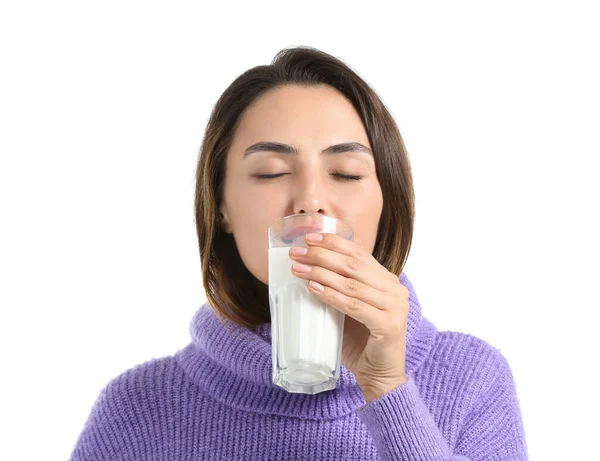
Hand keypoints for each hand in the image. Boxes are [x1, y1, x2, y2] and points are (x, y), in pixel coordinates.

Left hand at [289, 232, 409, 402]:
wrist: (380, 376)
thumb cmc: (361, 342)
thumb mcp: (349, 309)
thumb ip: (339, 289)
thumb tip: (306, 268)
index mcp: (387, 281)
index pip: (359, 254)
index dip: (334, 243)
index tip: (309, 237)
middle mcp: (395, 289)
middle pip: (354, 265)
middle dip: (322, 255)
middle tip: (296, 253)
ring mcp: (395, 307)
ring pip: (352, 284)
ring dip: (321, 273)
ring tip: (298, 269)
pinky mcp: (390, 325)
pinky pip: (354, 306)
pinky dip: (332, 296)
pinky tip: (313, 288)